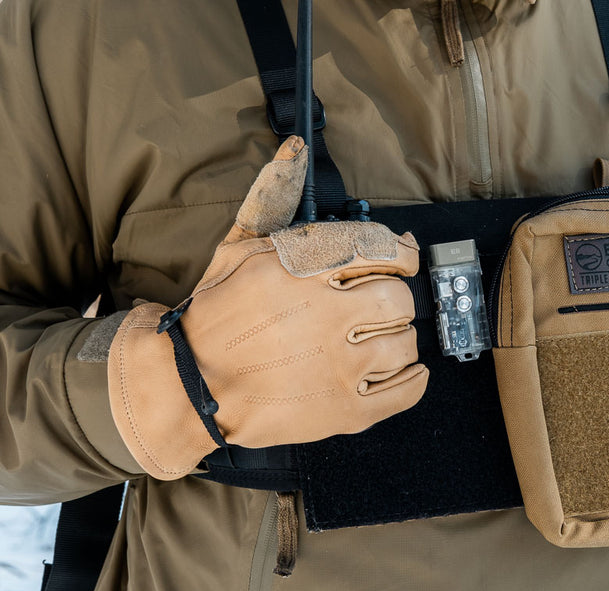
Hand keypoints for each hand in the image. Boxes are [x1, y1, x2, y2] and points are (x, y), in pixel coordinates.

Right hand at [108, 136, 427, 479]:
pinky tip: (388, 369)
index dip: (401, 253)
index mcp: (301, 271)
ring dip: (396, 339)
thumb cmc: (215, 315)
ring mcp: (337, 367)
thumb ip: (273, 198)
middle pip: (399, 299)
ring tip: (370, 340)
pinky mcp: (344, 410)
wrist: (186, 387)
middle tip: (374, 306)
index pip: (382, 250)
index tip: (401, 260)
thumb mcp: (236, 248)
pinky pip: (407, 389)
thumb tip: (294, 151)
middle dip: (392, 299)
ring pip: (405, 343)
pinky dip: (410, 377)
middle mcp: (324, 317)